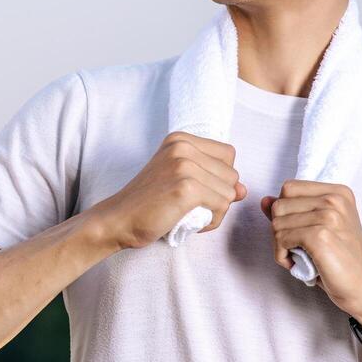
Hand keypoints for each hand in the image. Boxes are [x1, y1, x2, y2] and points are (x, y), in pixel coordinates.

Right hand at [90, 131, 247, 250]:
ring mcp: (184, 165)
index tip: (198, 191)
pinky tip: (192, 223)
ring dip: (216, 211)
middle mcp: (183, 146)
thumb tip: (243, 190)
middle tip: (194, 207)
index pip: (228, 154)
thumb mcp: (179, 180)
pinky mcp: (186, 188)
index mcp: (180, 139)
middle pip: (232, 174)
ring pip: (229, 192)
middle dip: (219, 196)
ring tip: (192, 215)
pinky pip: (221, 206)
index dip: (220, 177)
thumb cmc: (147, 203)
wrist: (118, 219)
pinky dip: (212, 220)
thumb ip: (212, 179)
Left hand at [259, 179, 361, 323]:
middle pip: (279, 205)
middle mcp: (335, 199)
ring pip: (277, 223)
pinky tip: (296, 264)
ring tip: (298, 257)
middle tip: (295, 248)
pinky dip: (282, 255)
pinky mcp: (320, 235)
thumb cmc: (342, 260)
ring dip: (280, 245)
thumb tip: (265, 200)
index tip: (298, 232)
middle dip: (279, 229)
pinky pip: (281, 238)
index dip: (284, 212)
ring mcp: (328, 216)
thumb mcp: (319, 228)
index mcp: (338, 192)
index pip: (289, 188)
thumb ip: (292, 212)